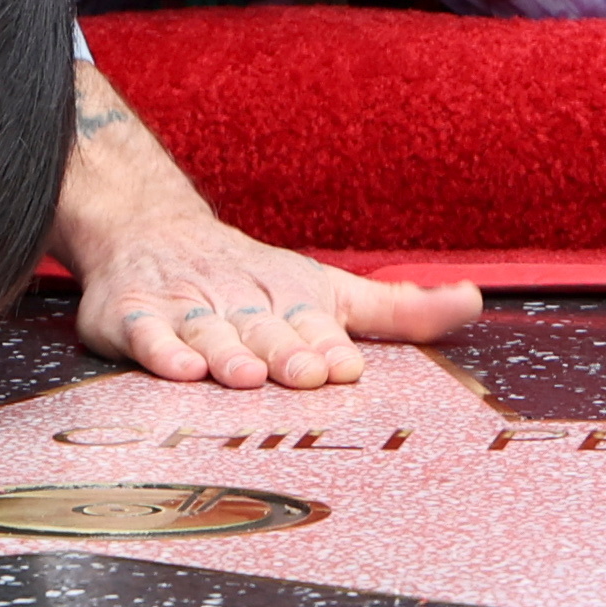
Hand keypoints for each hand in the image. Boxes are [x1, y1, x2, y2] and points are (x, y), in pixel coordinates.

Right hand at [49, 60, 474, 388]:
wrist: (150, 231)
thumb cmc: (254, 280)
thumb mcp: (329, 289)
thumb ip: (399, 308)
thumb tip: (475, 303)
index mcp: (289, 295)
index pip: (311, 322)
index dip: (325, 342)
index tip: (344, 365)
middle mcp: (239, 298)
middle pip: (264, 328)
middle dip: (285, 351)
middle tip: (306, 373)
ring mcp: (184, 306)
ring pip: (208, 331)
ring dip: (227, 352)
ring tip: (245, 375)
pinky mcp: (130, 314)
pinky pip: (144, 332)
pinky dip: (160, 349)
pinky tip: (179, 367)